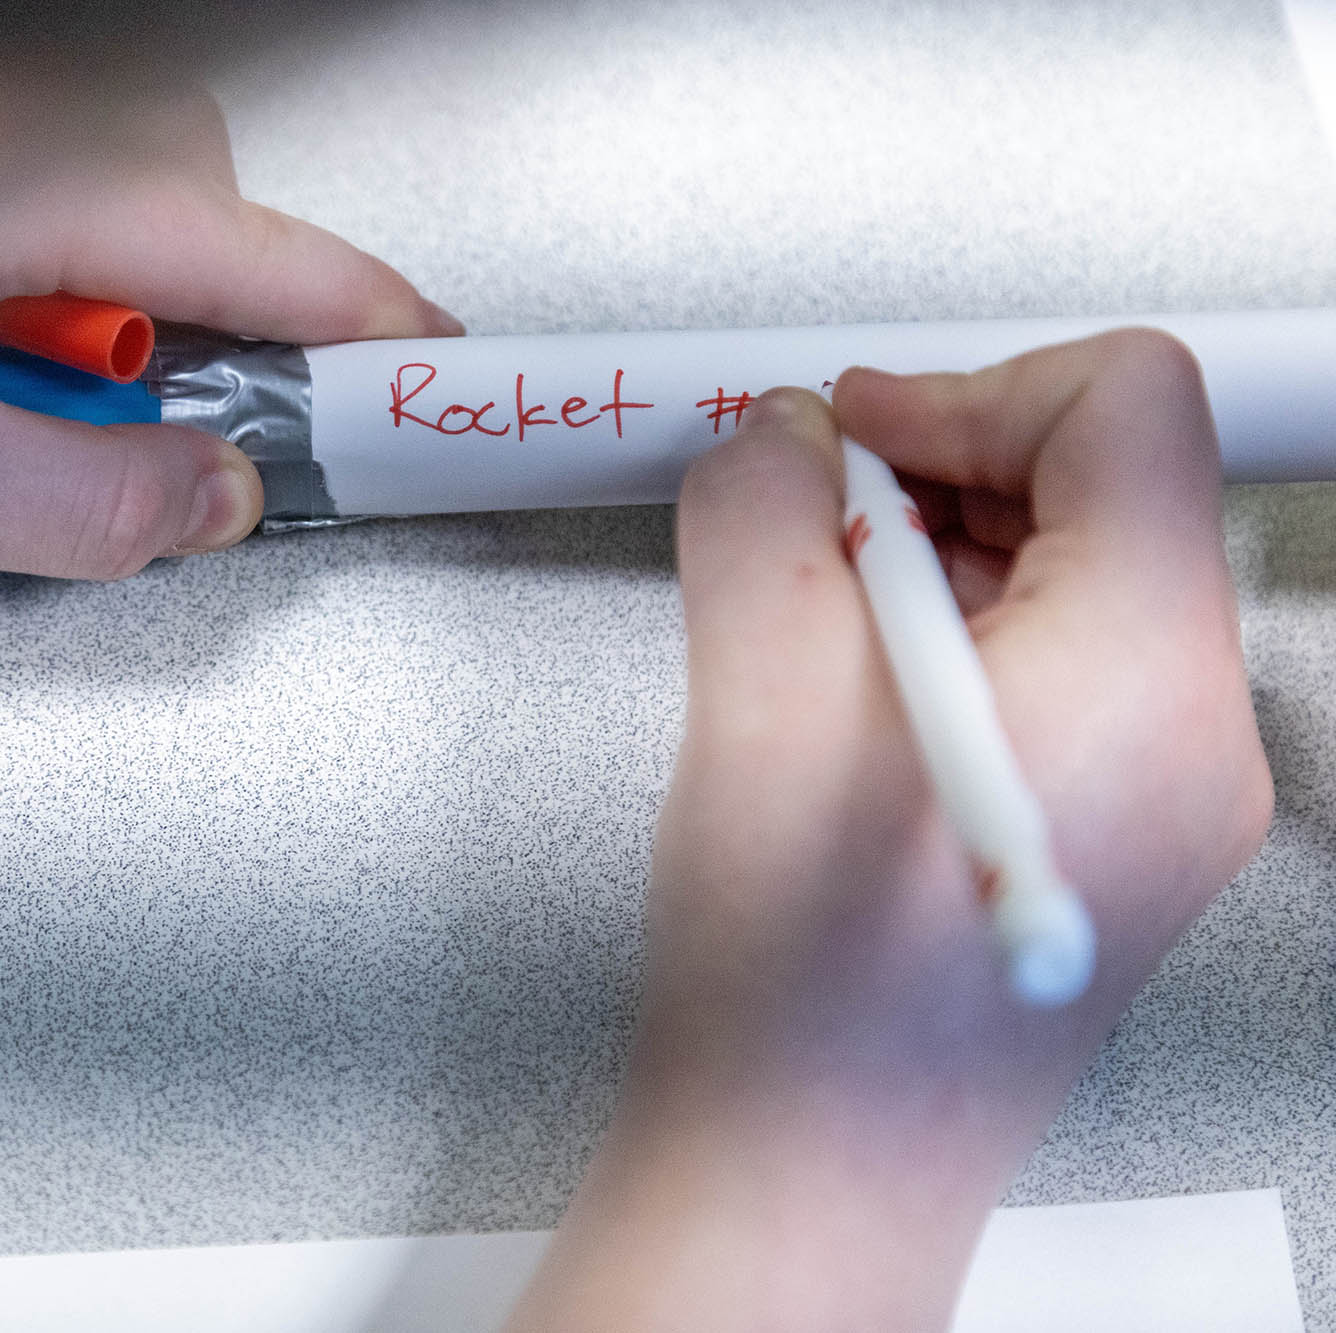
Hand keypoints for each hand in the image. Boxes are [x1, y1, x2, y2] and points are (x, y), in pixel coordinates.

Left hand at [0, 85, 458, 574]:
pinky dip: (0, 277)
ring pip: (85, 198)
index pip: (268, 259)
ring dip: (80, 314)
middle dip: (197, 336)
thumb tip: (206, 504)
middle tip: (155, 451)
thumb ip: (83, 506)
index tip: (440, 378)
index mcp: (19, 175)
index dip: (371, 332)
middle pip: (186, 211)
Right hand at [510, 330, 1271, 1329]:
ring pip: (1073, 574)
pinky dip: (945, 643)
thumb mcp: (752, 701)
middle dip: (937, 475)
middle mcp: (1195, 733)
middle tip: (809, 536)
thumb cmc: (807, 998)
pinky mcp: (1114, 827)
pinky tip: (846, 712)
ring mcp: (1168, 790)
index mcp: (1145, 677)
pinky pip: (1054, 666)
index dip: (964, 387)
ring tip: (813, 645)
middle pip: (1106, 486)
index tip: (852, 431)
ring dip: (930, 564)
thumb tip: (774, 436)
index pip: (1124, 406)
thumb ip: (758, 514)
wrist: (810, 1169)